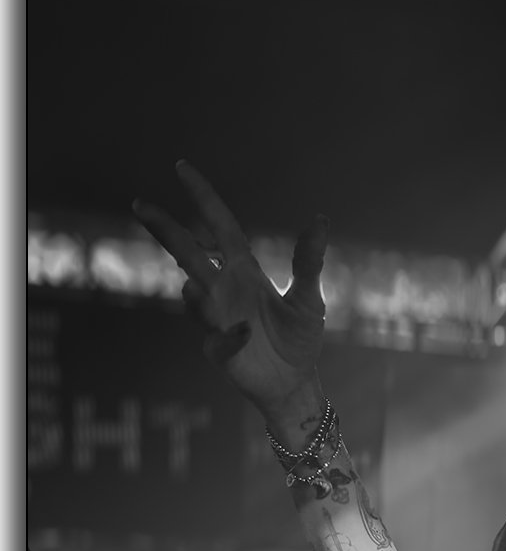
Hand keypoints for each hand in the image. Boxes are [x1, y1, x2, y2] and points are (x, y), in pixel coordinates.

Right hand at [133, 161, 326, 419]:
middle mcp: (224, 289)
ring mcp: (217, 319)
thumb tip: (321, 218)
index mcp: (243, 269)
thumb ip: (309, 262)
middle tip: (140, 204)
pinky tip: (244, 334)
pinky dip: (229, 337)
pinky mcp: (220, 351)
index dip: (202, 196)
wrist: (296, 383)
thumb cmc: (299, 338)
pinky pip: (218, 341)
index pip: (219, 225)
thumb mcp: (308, 297)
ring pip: (194, 297)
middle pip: (188, 253)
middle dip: (165, 229)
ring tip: (193, 286)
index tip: (181, 167)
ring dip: (194, 294)